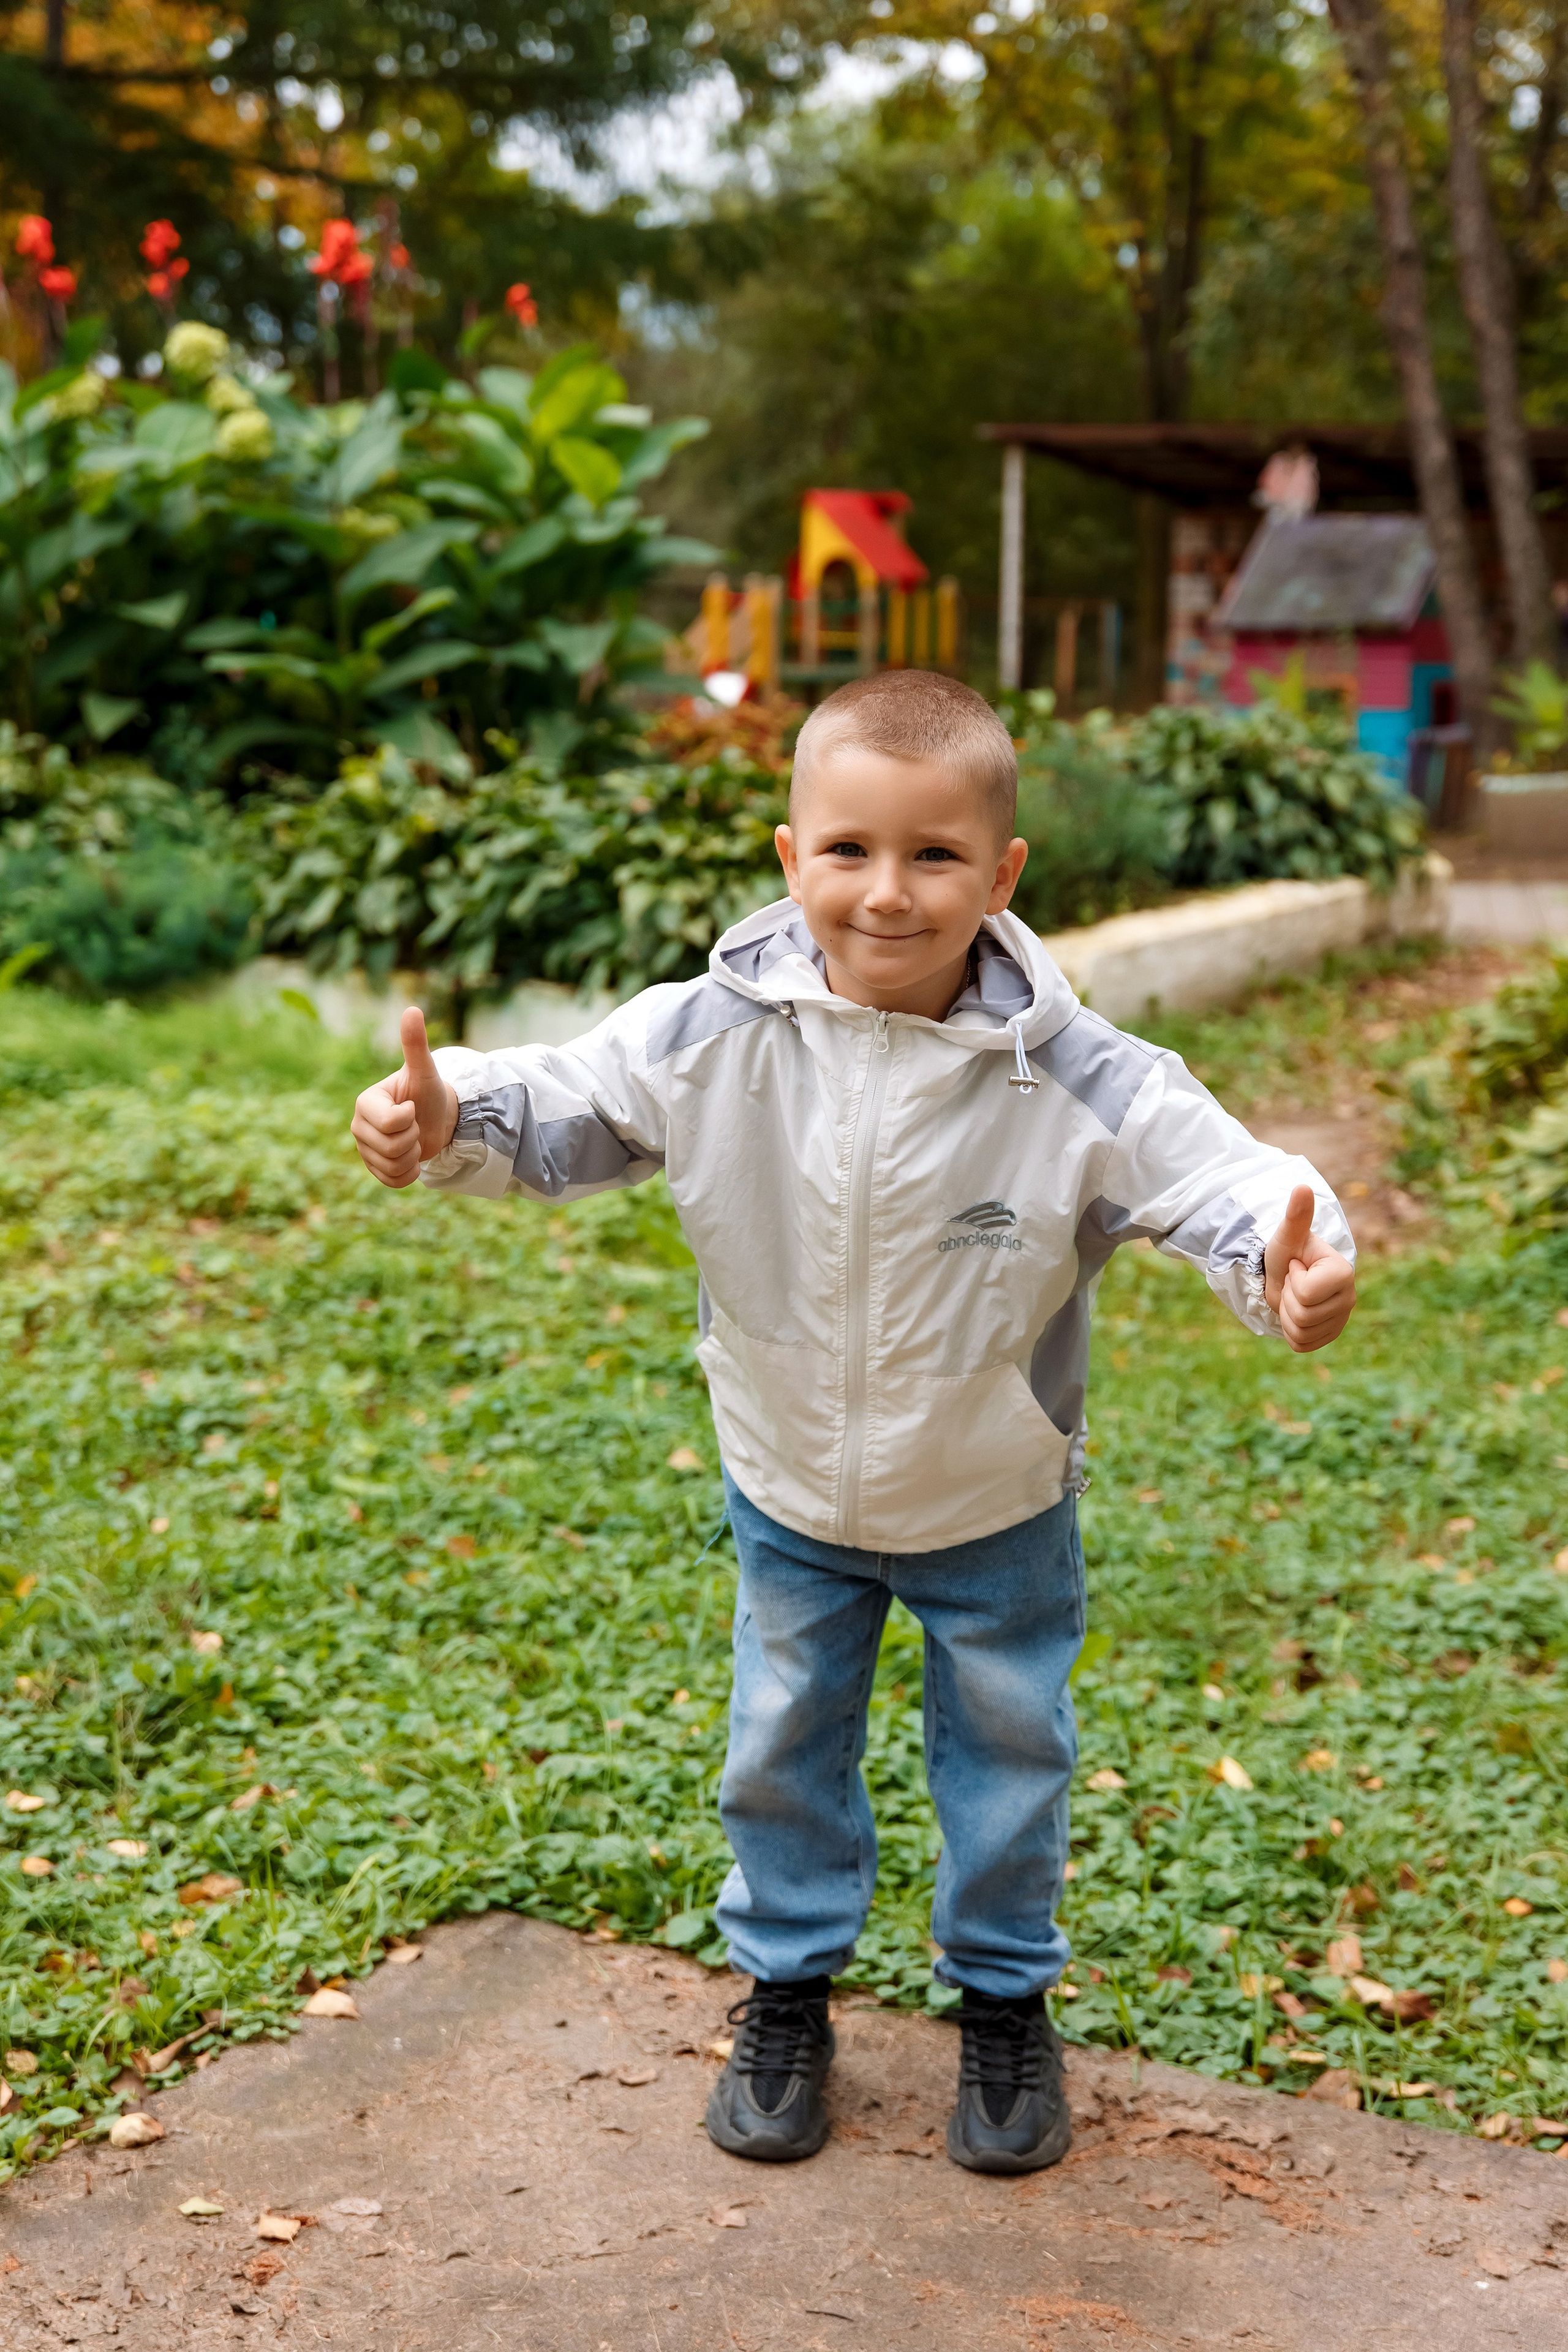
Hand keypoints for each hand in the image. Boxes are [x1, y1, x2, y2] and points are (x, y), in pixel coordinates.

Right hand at [350, 1007, 459, 1189]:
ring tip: (413, 1140)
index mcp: (365, 1102)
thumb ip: (415, 1044)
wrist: (437, 1119)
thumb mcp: (425, 1070)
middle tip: (415, 1125)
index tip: (412, 1108)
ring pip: (391, 1165)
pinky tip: (411, 1158)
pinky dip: (408, 1173)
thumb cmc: (429, 1092)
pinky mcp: (374, 1167)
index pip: (390, 1122)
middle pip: (389, 1147)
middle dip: (412, 1139)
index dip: (409, 1119)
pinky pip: (392, 1180)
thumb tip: (412, 1009)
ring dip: (412, 1156)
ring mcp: (364, 1149)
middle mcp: (358, 1125)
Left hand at [1264, 1183, 1355, 1351]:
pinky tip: (1295, 1313)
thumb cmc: (1286, 1253)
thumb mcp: (1286, 1236)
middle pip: (1304, 1315)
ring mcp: (1341, 1319)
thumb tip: (1302, 1186)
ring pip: (1301, 1332)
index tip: (1297, 1267)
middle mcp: (1349, 1297)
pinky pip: (1302, 1344)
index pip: (1308, 1293)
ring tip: (1293, 1297)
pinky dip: (1290, 1332)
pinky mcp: (1330, 1335)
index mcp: (1343, 1272)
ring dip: (1287, 1316)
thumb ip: (1296, 1216)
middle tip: (1293, 1284)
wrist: (1284, 1275)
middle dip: (1288, 1299)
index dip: (1294, 1280)